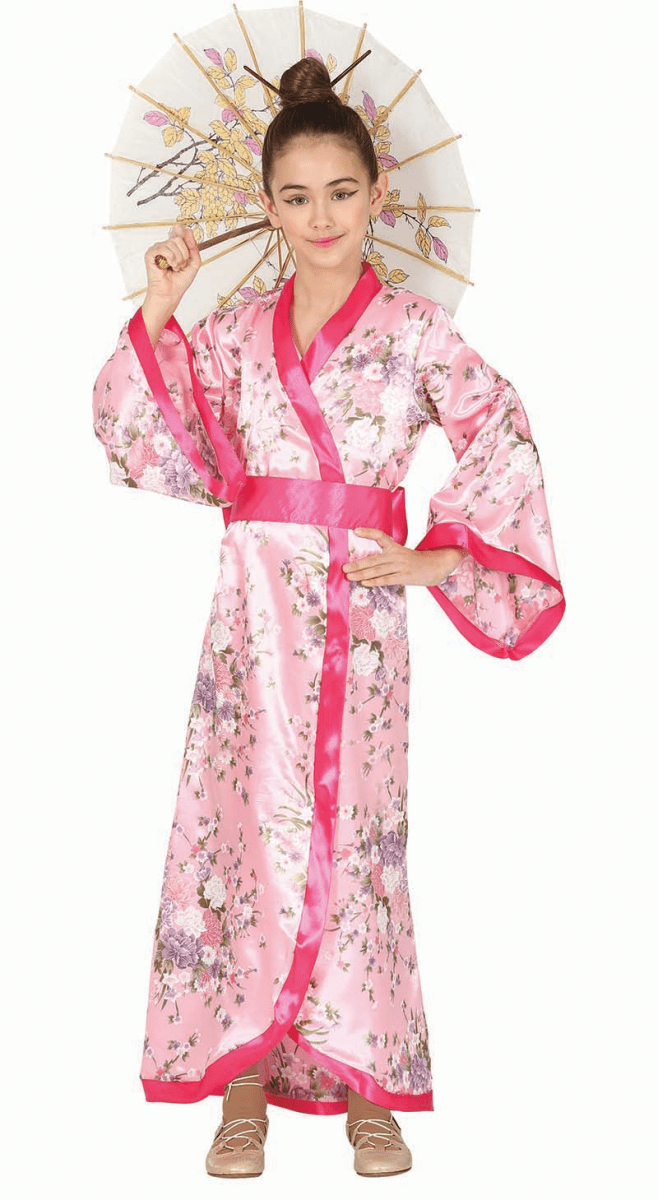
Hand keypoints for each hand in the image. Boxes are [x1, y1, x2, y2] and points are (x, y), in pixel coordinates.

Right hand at [143, 221, 201, 310]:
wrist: (171, 293)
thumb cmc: (180, 281)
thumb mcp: (194, 263)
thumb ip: (193, 247)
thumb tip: (187, 230)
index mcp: (174, 246)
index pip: (180, 232)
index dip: (185, 236)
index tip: (187, 249)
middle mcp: (165, 245)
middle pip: (179, 239)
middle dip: (184, 254)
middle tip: (180, 266)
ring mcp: (157, 249)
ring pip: (172, 243)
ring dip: (178, 259)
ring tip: (175, 268)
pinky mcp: (150, 254)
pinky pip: (162, 247)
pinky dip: (170, 257)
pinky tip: (168, 266)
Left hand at [342, 527, 467, 586]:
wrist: (437, 566)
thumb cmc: (416, 562)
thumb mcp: (403, 554)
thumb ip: (388, 557)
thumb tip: (368, 565)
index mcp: (396, 547)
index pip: (380, 536)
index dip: (368, 532)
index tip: (356, 530)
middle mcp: (396, 555)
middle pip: (373, 559)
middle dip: (357, 564)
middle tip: (344, 568)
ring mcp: (400, 566)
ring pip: (377, 570)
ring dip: (361, 574)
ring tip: (349, 576)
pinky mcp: (404, 576)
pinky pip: (386, 579)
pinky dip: (374, 581)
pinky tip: (364, 583)